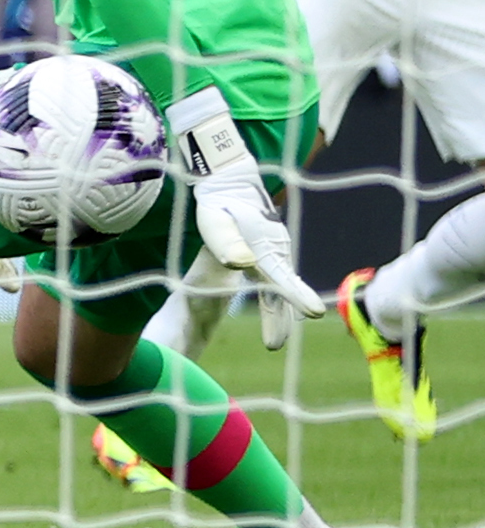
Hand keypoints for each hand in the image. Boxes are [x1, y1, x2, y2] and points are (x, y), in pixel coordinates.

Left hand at [191, 169, 321, 335]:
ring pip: (279, 287)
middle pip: (280, 289)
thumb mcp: (215, 221)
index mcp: (264, 246)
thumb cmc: (219, 202)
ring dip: (278, 312)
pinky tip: (276, 313)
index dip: (294, 296)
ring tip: (273, 341)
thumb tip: (243, 263)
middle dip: (279, 318)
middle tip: (273, 345)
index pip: (280, 276)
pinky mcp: (270, 251)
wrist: (230, 181)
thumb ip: (227, 242)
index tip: (312, 314)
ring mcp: (275, 251)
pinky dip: (278, 298)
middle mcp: (276, 251)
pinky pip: (276, 280)